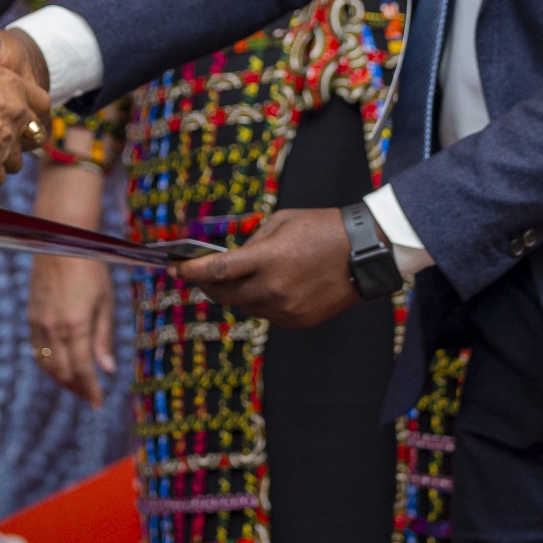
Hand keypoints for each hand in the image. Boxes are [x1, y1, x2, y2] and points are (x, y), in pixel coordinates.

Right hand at [27, 161, 112, 404]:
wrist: (60, 241)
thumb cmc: (90, 268)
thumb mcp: (105, 302)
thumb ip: (103, 338)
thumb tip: (107, 369)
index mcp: (75, 325)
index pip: (82, 370)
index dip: (90, 390)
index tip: (98, 403)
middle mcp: (53, 328)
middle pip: (62, 372)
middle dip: (77, 388)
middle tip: (90, 396)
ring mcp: (38, 323)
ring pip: (47, 364)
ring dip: (61, 379)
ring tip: (76, 385)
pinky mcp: (30, 316)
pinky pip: (36, 350)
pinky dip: (47, 363)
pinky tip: (59, 365)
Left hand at [174, 207, 358, 329]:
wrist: (367, 253)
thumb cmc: (323, 228)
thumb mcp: (282, 221)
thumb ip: (253, 241)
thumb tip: (234, 259)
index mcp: (269, 258)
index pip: (219, 270)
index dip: (192, 271)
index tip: (174, 269)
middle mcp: (275, 288)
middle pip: (225, 294)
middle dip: (207, 285)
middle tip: (197, 276)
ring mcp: (287, 308)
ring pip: (245, 306)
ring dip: (235, 293)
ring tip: (234, 279)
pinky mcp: (299, 321)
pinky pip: (267, 314)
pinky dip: (259, 302)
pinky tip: (265, 288)